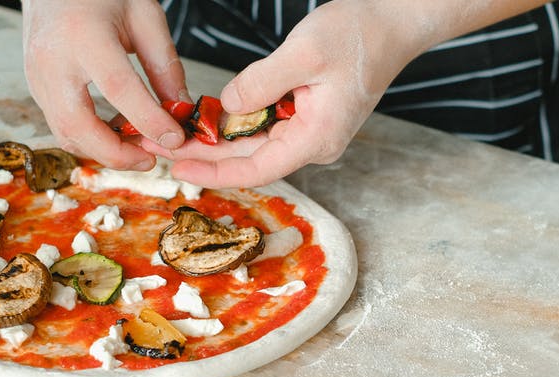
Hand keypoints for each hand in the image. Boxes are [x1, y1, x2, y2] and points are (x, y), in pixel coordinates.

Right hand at [22, 0, 189, 169]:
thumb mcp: (144, 16)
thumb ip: (164, 65)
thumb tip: (179, 111)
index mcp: (83, 35)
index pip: (119, 88)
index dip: (149, 120)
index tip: (174, 138)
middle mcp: (52, 60)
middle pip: (79, 126)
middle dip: (117, 154)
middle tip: (150, 158)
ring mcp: (36, 76)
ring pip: (66, 134)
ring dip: (103, 151)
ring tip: (137, 147)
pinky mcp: (35, 87)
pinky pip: (61, 125)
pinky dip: (90, 138)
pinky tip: (116, 132)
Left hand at [143, 0, 548, 187]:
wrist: (393, 22)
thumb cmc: (358, 34)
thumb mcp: (303, 53)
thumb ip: (260, 83)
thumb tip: (226, 107)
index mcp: (317, 137)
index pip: (258, 169)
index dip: (215, 172)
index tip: (180, 166)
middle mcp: (316, 143)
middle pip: (253, 161)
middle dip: (209, 158)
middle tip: (165, 150)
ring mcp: (314, 132)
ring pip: (258, 146)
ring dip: (221, 143)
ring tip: (180, 135)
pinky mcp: (310, 117)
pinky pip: (269, 128)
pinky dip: (239, 126)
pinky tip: (211, 120)